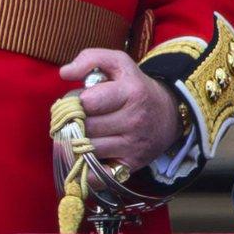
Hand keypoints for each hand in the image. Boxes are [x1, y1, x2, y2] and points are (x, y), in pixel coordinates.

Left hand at [58, 48, 182, 170]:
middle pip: (85, 128)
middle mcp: (134, 120)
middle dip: (73, 123)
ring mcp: (133, 145)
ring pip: (87, 150)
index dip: (75, 102)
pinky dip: (85, 169)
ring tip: (80, 134)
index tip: (78, 101)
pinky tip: (86, 156)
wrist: (168, 114)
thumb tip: (64, 72)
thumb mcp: (120, 63)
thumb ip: (91, 58)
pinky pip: (96, 175)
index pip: (89, 102)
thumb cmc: (134, 87)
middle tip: (75, 119)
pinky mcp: (130, 166)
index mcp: (131, 92)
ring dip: (76, 144)